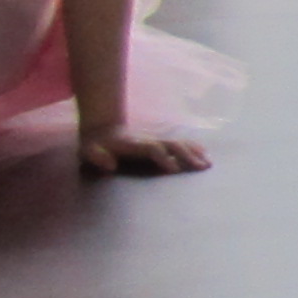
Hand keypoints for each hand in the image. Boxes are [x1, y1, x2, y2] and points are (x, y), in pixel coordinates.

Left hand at [76, 129, 209, 176]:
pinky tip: (205, 154)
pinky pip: (180, 144)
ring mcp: (156, 141)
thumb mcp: (88, 151)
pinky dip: (194, 148)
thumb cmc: (96, 145)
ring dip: (194, 152)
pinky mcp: (160, 143)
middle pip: (172, 145)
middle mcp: (149, 141)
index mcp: (135, 145)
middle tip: (202, 167)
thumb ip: (97, 157)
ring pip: (179, 144)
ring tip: (208, 163)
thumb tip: (110, 166)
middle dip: (187, 155)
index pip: (153, 149)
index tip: (174, 169)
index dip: (163, 158)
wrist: (102, 128)